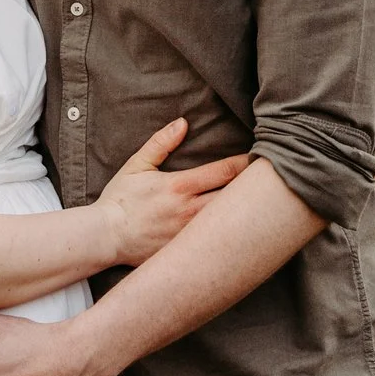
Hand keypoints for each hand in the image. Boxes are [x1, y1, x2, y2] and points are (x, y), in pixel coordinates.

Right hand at [95, 118, 249, 268]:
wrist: (106, 237)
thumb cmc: (120, 200)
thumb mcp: (137, 165)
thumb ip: (161, 143)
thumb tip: (183, 123)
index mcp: (179, 186)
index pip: (224, 171)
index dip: (246, 163)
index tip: (258, 158)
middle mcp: (189, 210)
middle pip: (235, 198)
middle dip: (253, 189)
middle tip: (268, 182)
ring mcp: (190, 234)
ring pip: (229, 223)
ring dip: (245, 213)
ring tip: (261, 206)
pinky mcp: (187, 252)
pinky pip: (216, 244)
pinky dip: (229, 236)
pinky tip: (240, 232)